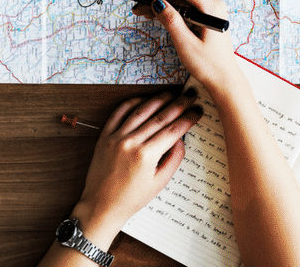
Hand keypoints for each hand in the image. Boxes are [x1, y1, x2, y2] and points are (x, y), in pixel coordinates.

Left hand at [71, 90, 202, 247]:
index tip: (197, 111)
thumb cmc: (131, 199)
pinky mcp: (104, 136)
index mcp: (146, 156)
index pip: (173, 130)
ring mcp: (116, 137)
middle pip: (160, 117)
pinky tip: (143, 99)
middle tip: (190, 96)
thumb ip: (173, 159)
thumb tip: (180, 138)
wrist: (101, 205)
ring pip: (141, 111)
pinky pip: (119, 113)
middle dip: (178, 104)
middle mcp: (131, 143)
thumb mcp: (159, 182)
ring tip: (171, 93)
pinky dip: (132, 103)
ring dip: (158, 99)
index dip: (188, 118)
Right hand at [134, 0, 242, 91]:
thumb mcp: (185, 44)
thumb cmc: (209, 65)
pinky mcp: (207, 18)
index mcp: (210, 8)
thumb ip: (171, 21)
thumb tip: (157, 3)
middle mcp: (213, 5)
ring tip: (143, 11)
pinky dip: (171, 9)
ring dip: (163, 2)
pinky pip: (187, 7)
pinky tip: (157, 15)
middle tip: (139, 5)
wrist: (224, 79)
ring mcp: (210, 11)